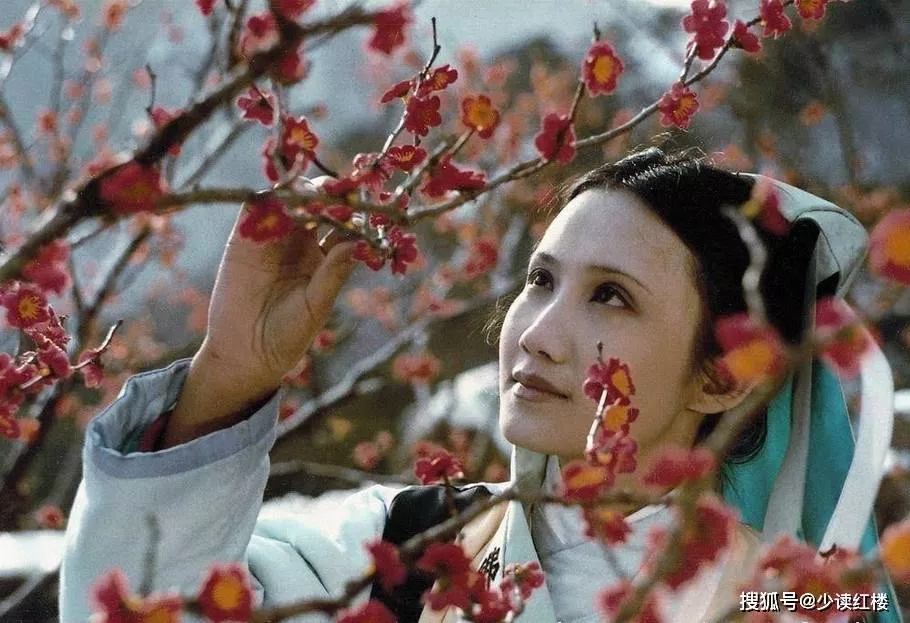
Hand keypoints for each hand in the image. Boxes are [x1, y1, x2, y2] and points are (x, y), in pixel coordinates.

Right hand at [165, 179, 355, 445]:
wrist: (245, 354)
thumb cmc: (287, 336)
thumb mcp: (315, 307)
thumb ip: (332, 275)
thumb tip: (356, 244)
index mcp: (324, 258)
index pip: (342, 226)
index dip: (353, 215)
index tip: (364, 205)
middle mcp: (300, 243)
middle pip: (317, 207)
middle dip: (328, 197)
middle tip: (340, 191)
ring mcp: (272, 239)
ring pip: (288, 203)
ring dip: (300, 193)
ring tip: (314, 193)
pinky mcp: (243, 240)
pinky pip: (255, 212)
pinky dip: (267, 200)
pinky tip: (281, 199)